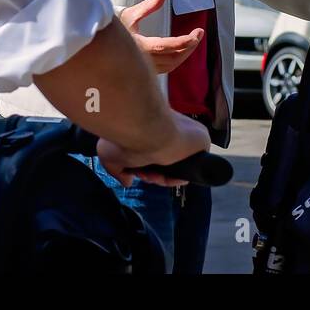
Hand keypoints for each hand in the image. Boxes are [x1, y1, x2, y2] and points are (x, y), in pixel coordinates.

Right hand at [95, 113, 211, 187]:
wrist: (145, 128)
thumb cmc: (125, 137)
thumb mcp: (109, 153)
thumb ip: (116, 169)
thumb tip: (126, 182)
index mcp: (150, 127)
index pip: (151, 152)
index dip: (143, 167)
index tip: (135, 172)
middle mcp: (168, 129)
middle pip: (163, 160)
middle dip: (151, 173)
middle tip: (142, 175)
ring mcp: (185, 135)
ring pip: (176, 165)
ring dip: (162, 177)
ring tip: (151, 176)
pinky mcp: (201, 141)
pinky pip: (192, 166)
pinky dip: (179, 176)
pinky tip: (167, 178)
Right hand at [119, 0, 202, 74]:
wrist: (104, 45)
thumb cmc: (118, 28)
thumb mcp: (131, 15)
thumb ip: (149, 5)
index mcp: (139, 46)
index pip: (165, 46)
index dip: (183, 42)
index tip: (196, 34)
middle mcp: (143, 59)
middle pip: (173, 58)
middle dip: (189, 47)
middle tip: (199, 34)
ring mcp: (145, 68)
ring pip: (172, 65)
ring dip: (185, 53)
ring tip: (194, 40)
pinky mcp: (148, 71)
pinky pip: (168, 67)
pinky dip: (178, 59)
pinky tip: (184, 49)